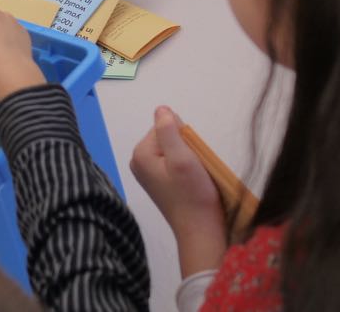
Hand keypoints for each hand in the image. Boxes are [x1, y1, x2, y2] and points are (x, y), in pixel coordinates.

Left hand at [130, 106, 227, 274]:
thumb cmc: (193, 194)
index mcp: (140, 153)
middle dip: (186, 148)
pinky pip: (174, 164)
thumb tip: (161, 109)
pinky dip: (186, 169)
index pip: (165, 126)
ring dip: (188, 159)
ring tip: (194, 177)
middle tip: (195, 170)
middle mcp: (138, 161)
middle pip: (167, 138)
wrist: (200, 230)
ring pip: (173, 150)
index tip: (192, 158)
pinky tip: (191, 183)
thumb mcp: (182, 157)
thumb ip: (169, 131)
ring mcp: (147, 173)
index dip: (184, 138)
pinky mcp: (159, 183)